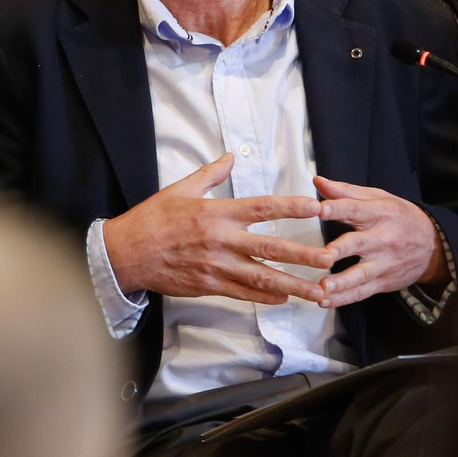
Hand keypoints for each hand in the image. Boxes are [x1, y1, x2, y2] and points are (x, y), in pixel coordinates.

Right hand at [103, 153, 331, 303]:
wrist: (126, 252)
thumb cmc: (152, 218)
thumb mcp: (180, 189)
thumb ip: (211, 175)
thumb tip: (231, 157)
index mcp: (216, 212)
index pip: (262, 207)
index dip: (291, 207)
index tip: (316, 207)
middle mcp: (221, 240)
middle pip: (270, 248)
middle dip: (303, 255)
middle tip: (330, 258)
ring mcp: (216, 266)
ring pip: (262, 277)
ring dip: (294, 285)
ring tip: (320, 291)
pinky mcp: (209, 285)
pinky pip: (244, 293)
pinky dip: (266, 297)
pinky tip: (285, 299)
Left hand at [314, 175, 446, 308]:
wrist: (433, 244)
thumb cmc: (397, 216)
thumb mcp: (377, 198)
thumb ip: (345, 192)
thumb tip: (317, 181)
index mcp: (379, 213)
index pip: (356, 210)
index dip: (337, 209)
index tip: (320, 209)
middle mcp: (382, 239)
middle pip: (359, 244)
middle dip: (340, 250)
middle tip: (322, 255)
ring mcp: (384, 263)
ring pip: (361, 274)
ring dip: (341, 282)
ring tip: (322, 288)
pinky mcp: (384, 282)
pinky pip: (363, 292)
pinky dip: (344, 298)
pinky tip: (325, 301)